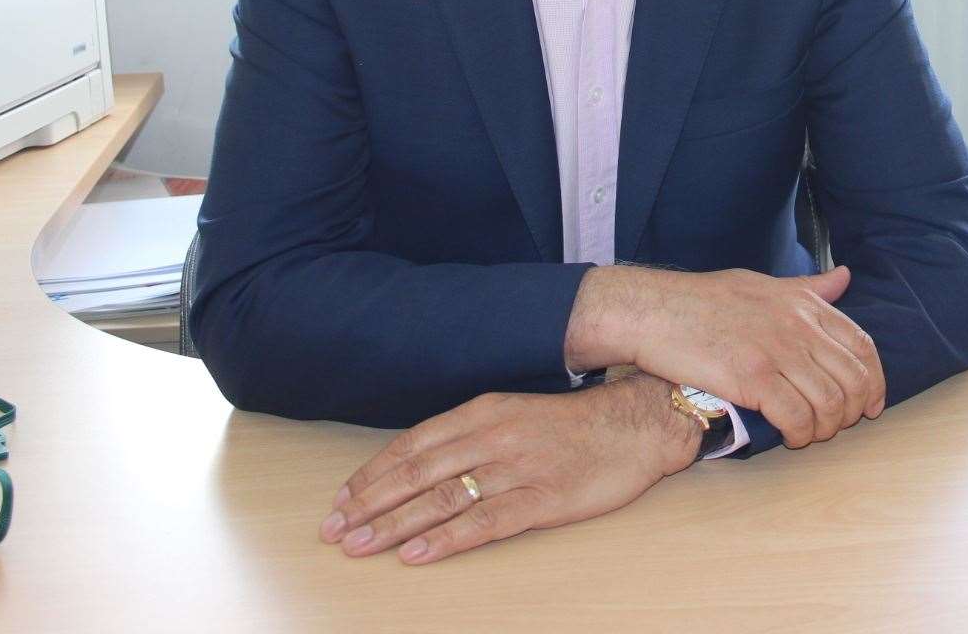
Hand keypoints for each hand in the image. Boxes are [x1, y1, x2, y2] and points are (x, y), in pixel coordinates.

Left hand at [318, 373, 698, 564]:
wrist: (634, 424)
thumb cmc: (570, 426)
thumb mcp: (512, 415)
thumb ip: (469, 437)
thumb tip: (419, 466)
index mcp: (481, 413)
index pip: (411, 445)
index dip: (372, 475)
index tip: (341, 501)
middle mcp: (492, 437)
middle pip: (416, 473)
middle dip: (368, 505)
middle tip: (333, 531)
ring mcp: (516, 469)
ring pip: (441, 499)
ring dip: (393, 525)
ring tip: (358, 546)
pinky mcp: (542, 499)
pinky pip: (484, 521)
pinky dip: (445, 539)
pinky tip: (416, 554)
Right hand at [567, 265, 885, 448]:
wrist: (654, 311)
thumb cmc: (703, 300)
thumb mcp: (761, 283)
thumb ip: (806, 288)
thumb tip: (845, 277)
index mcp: (802, 304)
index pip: (861, 344)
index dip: (874, 380)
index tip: (870, 403)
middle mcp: (797, 326)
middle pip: (853, 379)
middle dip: (854, 410)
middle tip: (839, 426)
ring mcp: (777, 351)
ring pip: (830, 403)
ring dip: (826, 428)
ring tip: (809, 434)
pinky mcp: (753, 377)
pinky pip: (797, 417)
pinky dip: (800, 434)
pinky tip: (789, 438)